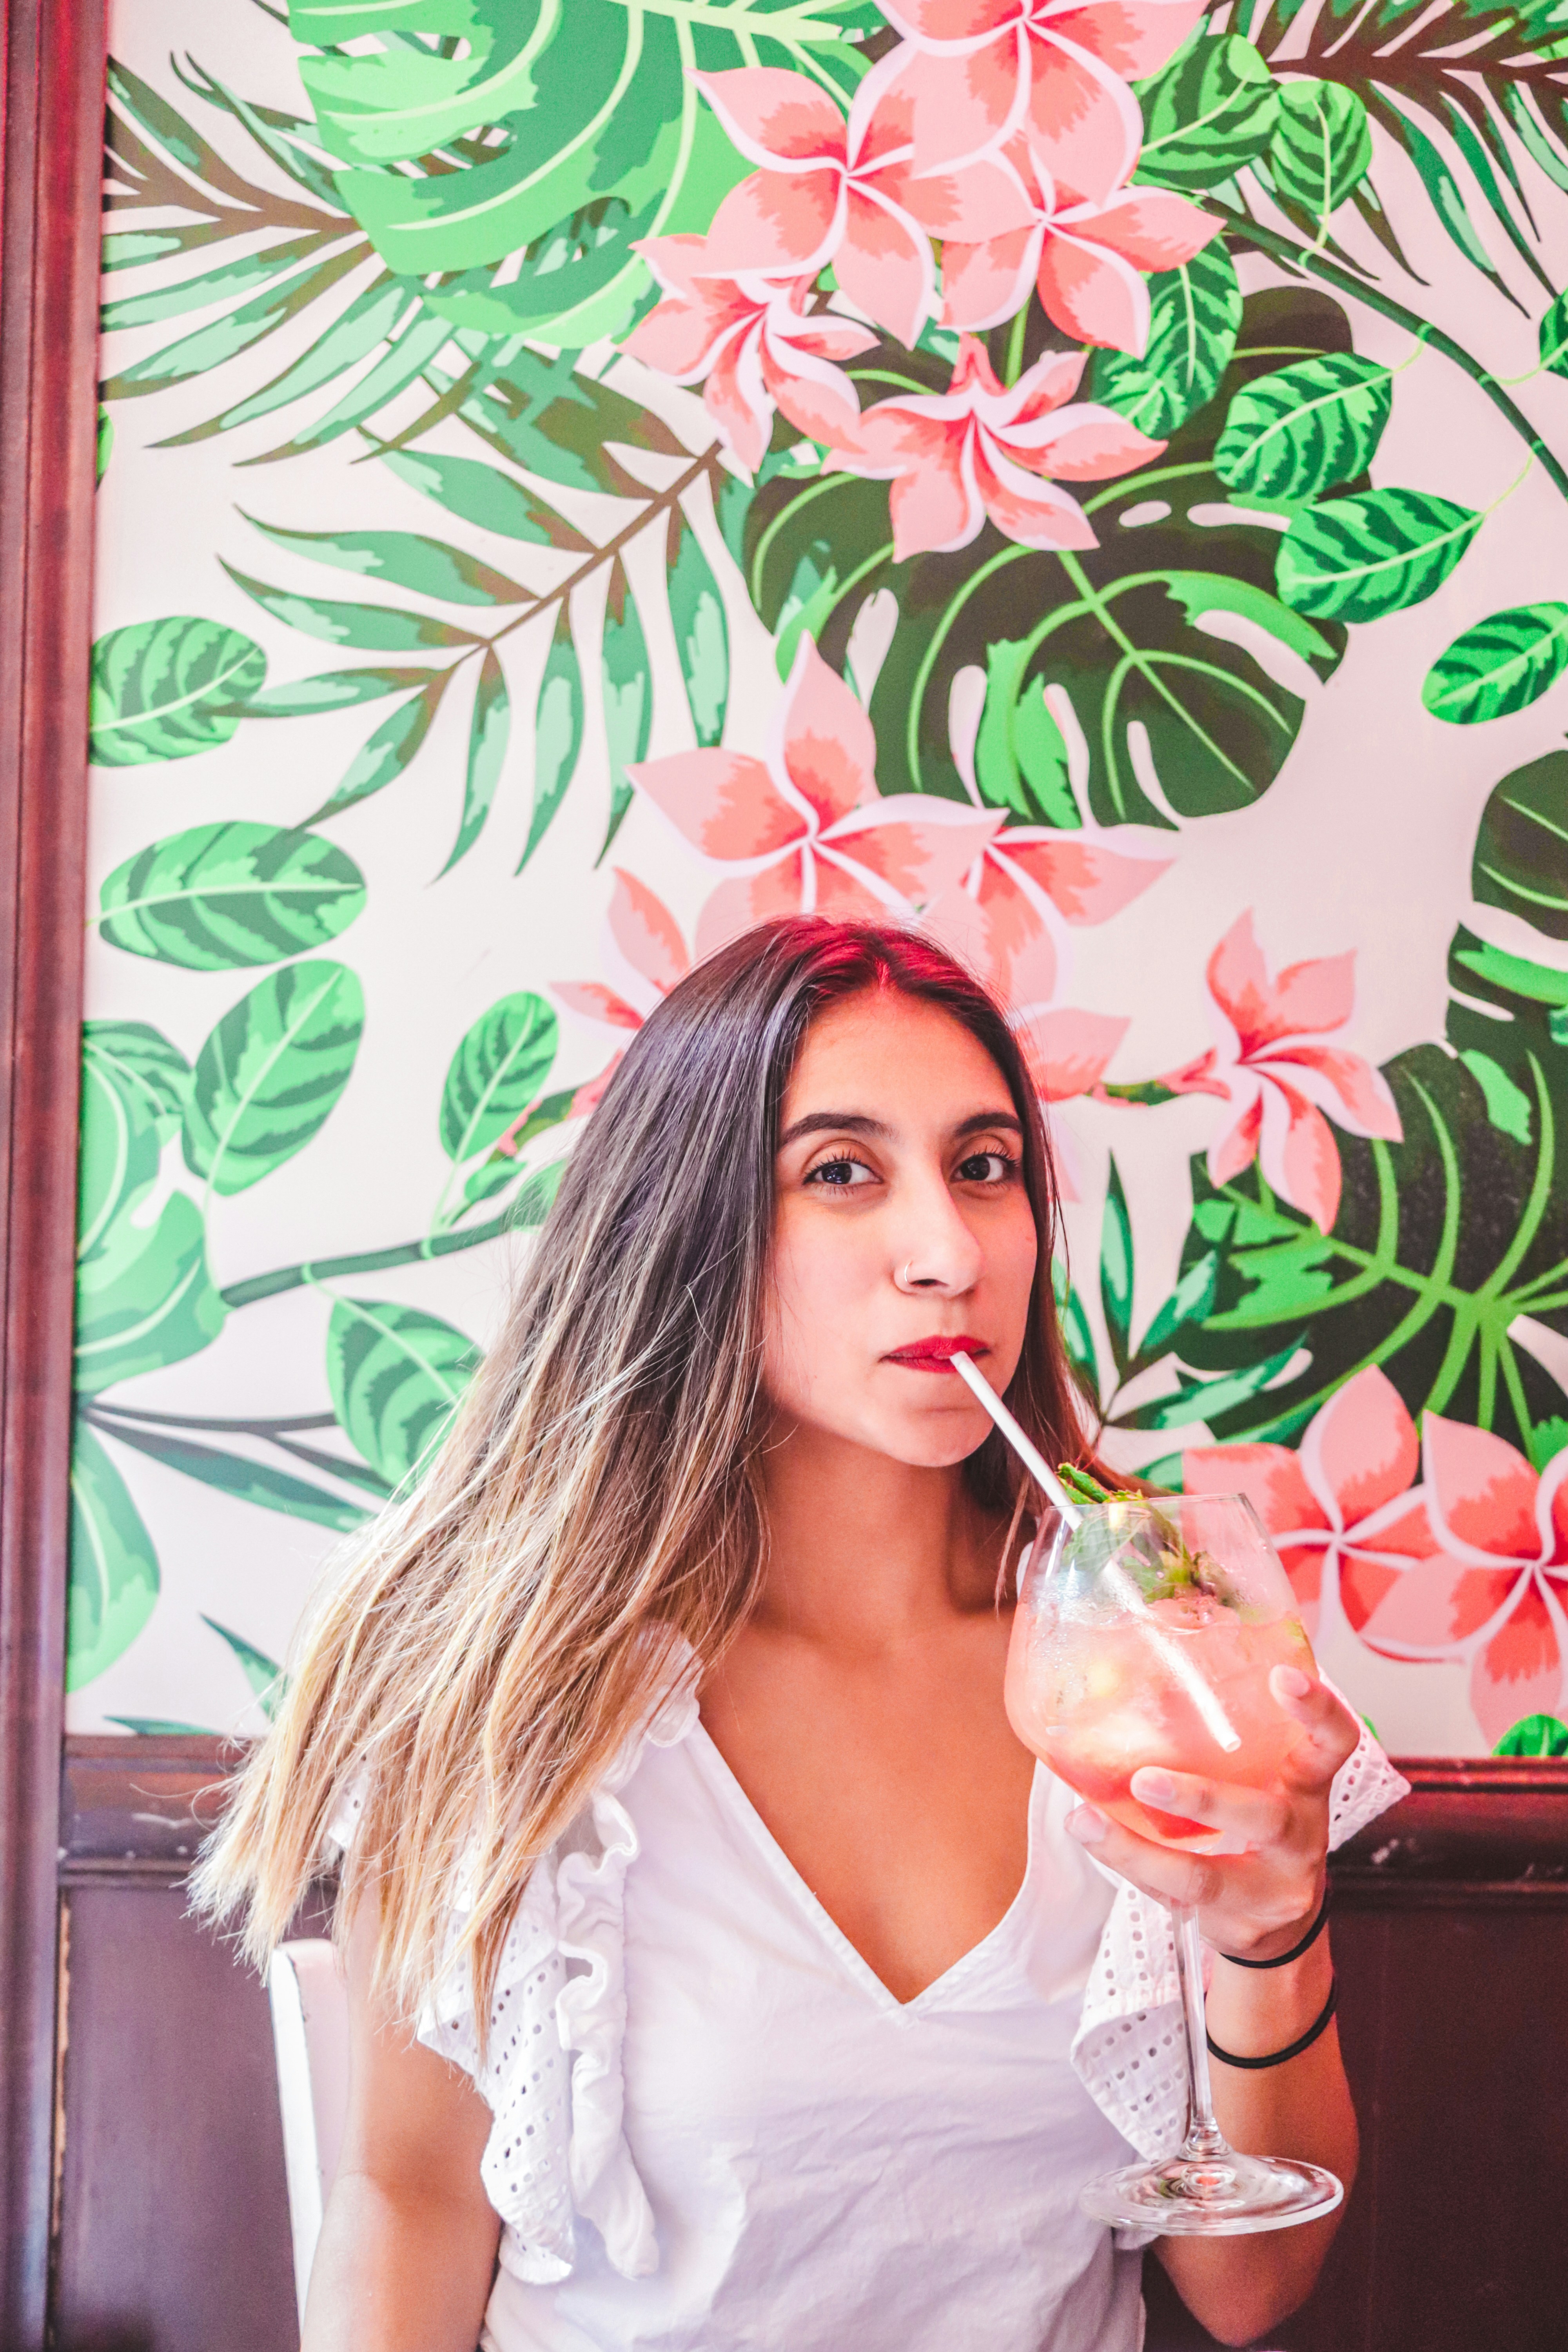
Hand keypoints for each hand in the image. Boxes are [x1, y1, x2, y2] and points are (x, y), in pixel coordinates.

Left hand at [1064, 1667, 1359, 1959]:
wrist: (1277, 1927)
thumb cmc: (1255, 1831)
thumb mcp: (1260, 1782)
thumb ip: (1221, 1742)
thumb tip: (1141, 1677)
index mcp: (1306, 1787)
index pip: (1333, 1744)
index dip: (1317, 1711)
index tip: (1283, 1676)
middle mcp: (1300, 1838)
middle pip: (1264, 1818)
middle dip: (1203, 1799)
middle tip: (1144, 1779)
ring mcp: (1271, 1890)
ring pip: (1204, 1877)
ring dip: (1140, 1851)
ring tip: (1086, 1822)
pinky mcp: (1236, 1927)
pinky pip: (1173, 1899)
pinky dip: (1128, 1867)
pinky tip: (1093, 1841)